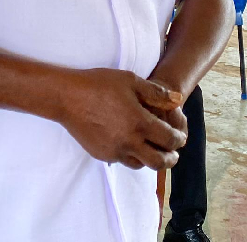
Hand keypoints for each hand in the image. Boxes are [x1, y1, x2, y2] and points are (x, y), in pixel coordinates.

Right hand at [54, 68, 186, 170]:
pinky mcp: (101, 154)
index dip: (178, 139)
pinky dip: (130, 155)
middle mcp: (129, 142)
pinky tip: (128, 142)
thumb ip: (156, 93)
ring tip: (150, 148)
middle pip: (158, 162)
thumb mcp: (130, 81)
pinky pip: (122, 160)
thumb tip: (177, 100)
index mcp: (140, 123)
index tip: (179, 137)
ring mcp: (114, 151)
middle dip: (170, 159)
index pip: (169, 140)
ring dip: (149, 158)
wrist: (67, 97)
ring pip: (140, 165)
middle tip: (172, 153)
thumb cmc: (99, 84)